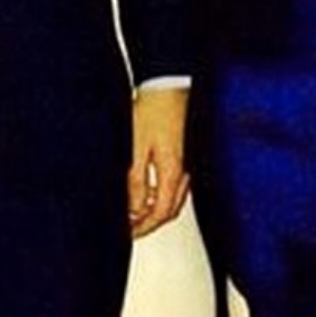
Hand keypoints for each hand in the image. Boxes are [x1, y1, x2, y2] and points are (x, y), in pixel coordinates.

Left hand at [128, 85, 189, 238]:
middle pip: (171, 210)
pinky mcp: (185, 152)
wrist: (168, 83)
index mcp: (173, 173)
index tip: (127, 233)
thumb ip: (135, 183)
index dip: (143, 228)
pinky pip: (176, 184)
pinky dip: (162, 193)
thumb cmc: (153, 109)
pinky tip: (149, 188)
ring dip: (156, 208)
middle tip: (131, 226)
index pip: (161, 214)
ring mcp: (187, 161)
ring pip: (174, 197)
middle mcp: (184, 170)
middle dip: (150, 222)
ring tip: (136, 210)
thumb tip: (133, 210)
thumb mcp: (136, 149)